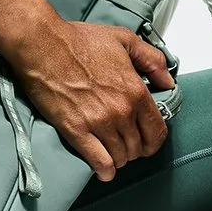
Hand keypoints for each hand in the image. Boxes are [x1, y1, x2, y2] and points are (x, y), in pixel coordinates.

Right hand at [2, 19, 174, 181]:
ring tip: (112, 153)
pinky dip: (104, 170)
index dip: (154, 140)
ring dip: (118, 158)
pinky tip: (103, 170)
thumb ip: (152, 60)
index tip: (148, 141)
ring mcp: (99, 123)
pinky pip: (99, 162)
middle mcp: (121, 111)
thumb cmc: (79, 41)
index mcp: (135, 91)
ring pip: (120, 157)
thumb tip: (168, 81)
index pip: (157, 131)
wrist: (43, 45)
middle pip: (138, 148)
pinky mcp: (76, 131)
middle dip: (134, 149)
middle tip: (125, 144)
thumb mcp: (125, 40)